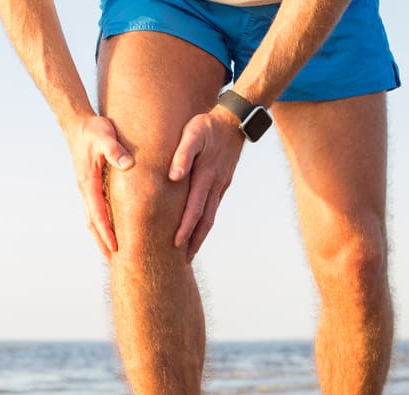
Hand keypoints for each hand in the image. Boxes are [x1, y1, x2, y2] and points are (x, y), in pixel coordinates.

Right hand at [66, 115, 134, 259]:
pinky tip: (113, 233)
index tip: (117, 248)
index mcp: (88, 182)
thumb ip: (115, 150)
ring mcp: (87, 190)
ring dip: (102, 238)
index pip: (97, 214)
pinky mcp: (91, 187)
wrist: (78, 124)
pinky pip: (96, 212)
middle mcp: (85, 190)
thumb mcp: (105, 135)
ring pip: (92, 220)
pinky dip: (102, 226)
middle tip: (117, 263)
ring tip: (114, 255)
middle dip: (104, 243)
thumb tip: (128, 165)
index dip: (107, 233)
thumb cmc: (94, 130)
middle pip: (93, 224)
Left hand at [168, 108, 245, 261]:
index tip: (177, 245)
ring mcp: (221, 186)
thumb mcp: (193, 133)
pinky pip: (213, 208)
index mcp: (206, 175)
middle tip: (183, 261)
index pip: (195, 209)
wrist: (235, 119)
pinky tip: (197, 230)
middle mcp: (216, 185)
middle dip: (194, 242)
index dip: (186, 228)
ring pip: (210, 216)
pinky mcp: (222, 183)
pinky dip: (204, 222)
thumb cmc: (207, 125)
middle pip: (205, 220)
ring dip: (200, 235)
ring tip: (189, 252)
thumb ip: (183, 153)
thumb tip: (173, 176)